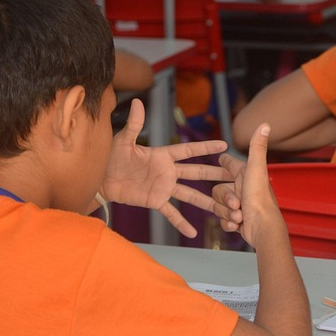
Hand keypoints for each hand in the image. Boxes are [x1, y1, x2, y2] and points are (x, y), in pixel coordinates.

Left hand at [101, 99, 232, 237]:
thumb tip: (138, 101)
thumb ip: (135, 124)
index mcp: (162, 155)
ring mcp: (163, 188)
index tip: (224, 146)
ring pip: (190, 194)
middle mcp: (167, 172)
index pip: (188, 151)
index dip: (205, 148)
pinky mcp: (155, 201)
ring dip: (206, 202)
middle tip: (236, 175)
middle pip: (196, 173)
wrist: (100, 179)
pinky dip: (181, 223)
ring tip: (225, 208)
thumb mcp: (123, 140)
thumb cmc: (110, 156)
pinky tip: (193, 233)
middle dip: (216, 174)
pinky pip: (170, 213)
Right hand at [212, 123, 282, 246]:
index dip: (225, 162)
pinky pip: (222, 220)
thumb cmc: (260, 199)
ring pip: (218, 206)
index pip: (230, 164)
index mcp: (246, 175)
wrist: (262, 229)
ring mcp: (239, 205)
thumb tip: (266, 124)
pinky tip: (237, 225)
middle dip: (225, 200)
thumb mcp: (256, 170)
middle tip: (236, 204)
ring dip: (227, 213)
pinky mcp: (236, 221)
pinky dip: (228, 224)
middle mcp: (242, 189)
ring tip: (239, 216)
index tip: (220, 159)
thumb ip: (257, 147)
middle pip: (218, 190)